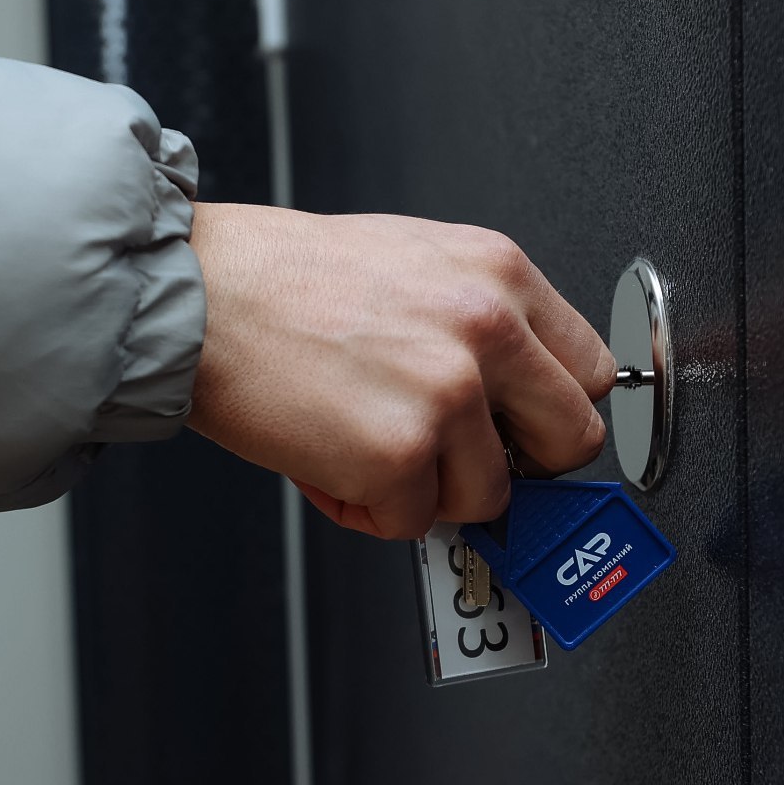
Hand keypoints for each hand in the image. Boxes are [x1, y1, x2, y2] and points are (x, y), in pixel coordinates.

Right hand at [186, 203, 615, 538]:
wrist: (193, 294)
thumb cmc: (278, 279)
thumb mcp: (410, 262)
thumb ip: (476, 322)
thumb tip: (515, 399)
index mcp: (496, 271)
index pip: (590, 368)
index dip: (555, 413)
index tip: (532, 435)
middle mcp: (486, 326)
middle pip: (573, 440)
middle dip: (520, 465)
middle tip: (462, 461)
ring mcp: (448, 394)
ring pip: (488, 495)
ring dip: (427, 490)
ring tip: (364, 445)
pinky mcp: (400, 454)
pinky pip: (412, 522)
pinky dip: (366, 509)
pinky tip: (328, 460)